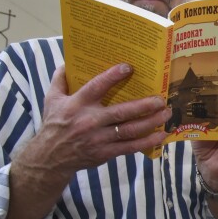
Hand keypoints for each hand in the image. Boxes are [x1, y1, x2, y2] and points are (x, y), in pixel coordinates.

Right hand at [34, 64, 171, 175]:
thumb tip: (67, 61)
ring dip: (151, 122)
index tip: (128, 68)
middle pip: (122, 112)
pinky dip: (148, 142)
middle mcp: (90, 121)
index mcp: (77, 105)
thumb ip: (60, 79)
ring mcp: (99, 139)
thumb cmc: (54, 124)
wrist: (50, 157)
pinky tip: (162, 135)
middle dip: (144, 105)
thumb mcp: (51, 99)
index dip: (112, 77)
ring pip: (130, 130)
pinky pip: (130, 147)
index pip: (96, 87)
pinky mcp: (106, 153)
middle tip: (161, 99)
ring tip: (167, 114)